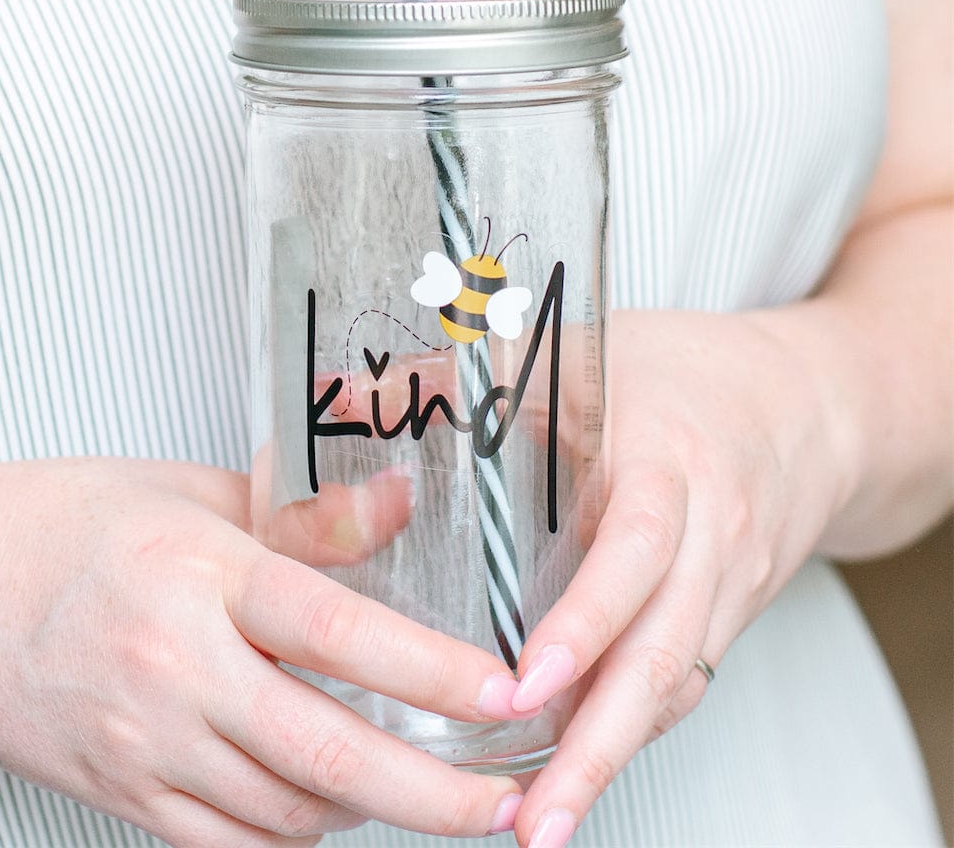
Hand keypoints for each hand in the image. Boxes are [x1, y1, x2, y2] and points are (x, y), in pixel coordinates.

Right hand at [0, 457, 528, 846]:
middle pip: (325, 749)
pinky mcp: (121, 790)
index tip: (504, 694)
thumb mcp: (192, 492)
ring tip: (426, 795)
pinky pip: (223, 845)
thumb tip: (398, 502)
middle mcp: (178, 666)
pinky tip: (328, 815)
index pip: (339, 630)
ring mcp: (146, 741)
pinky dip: (291, 840)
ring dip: (368, 810)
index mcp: (203, 574)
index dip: (433, 671)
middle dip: (433, 793)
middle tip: (502, 804)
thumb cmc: (69, 524)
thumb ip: (304, 511)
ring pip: (284, 810)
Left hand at [507, 307, 852, 846]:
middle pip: (665, 650)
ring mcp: (730, 580)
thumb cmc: (679, 368)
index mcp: (667, 460)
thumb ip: (463, 373)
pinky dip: (636, 725)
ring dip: (614, 755)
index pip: (633, 550)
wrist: (808, 402)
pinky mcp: (733, 609)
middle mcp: (709, 532)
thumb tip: (341, 396)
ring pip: (678, 682)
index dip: (585, 622)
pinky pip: (687, 677)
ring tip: (546, 824)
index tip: (523, 686)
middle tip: (535, 820)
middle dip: (599, 743)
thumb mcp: (580, 349)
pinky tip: (585, 763)